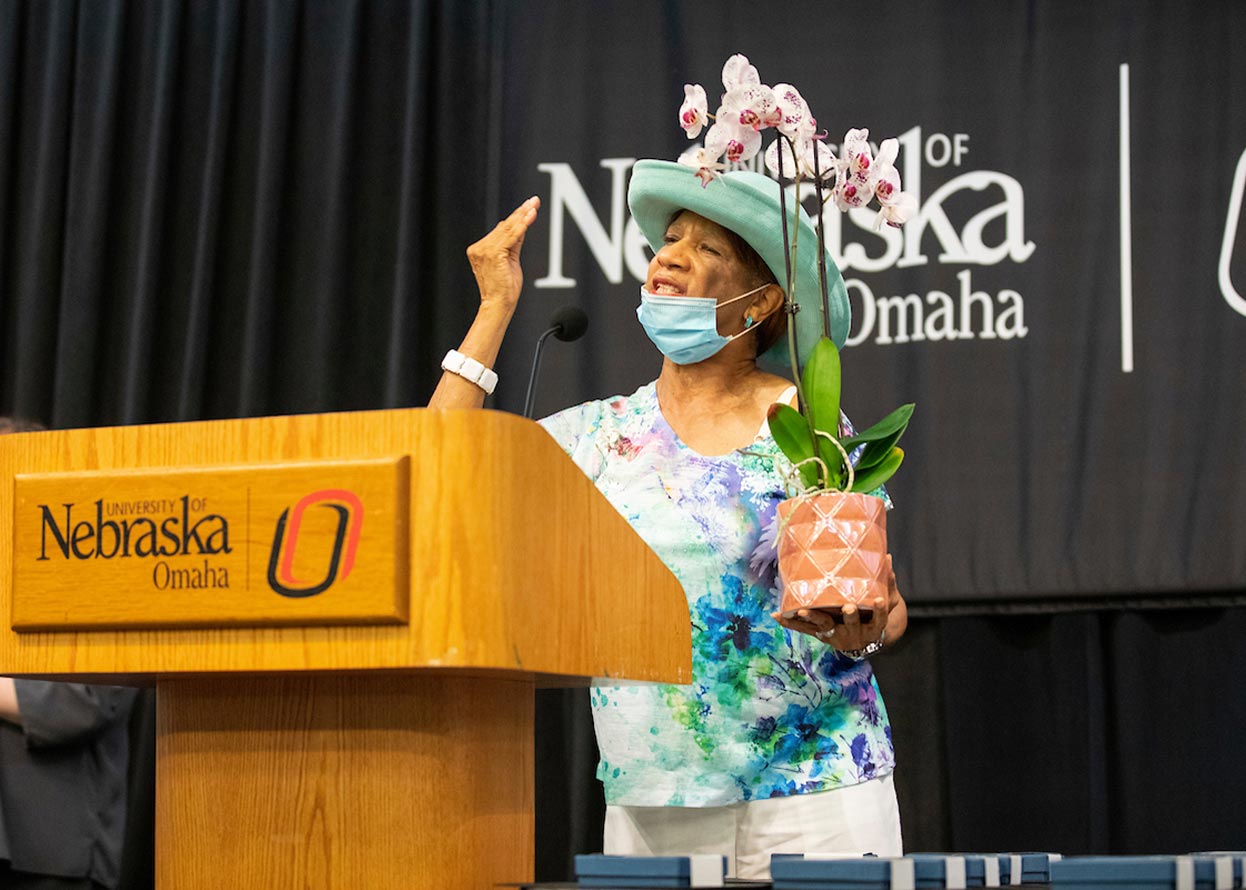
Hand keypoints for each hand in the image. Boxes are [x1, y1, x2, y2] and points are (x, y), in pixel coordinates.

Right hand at [466, 196, 539, 311]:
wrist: (499, 305)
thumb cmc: (504, 289)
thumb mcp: (510, 260)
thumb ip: (513, 243)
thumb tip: (519, 226)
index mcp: (480, 249)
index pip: (501, 229)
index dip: (516, 216)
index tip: (527, 206)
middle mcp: (480, 248)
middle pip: (504, 226)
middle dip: (521, 212)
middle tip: (534, 200)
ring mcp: (484, 250)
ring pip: (508, 229)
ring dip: (523, 216)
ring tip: (534, 206)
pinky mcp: (493, 254)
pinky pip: (511, 237)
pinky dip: (521, 226)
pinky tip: (529, 217)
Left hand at [772, 555, 898, 653]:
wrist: (862, 642)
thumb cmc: (872, 617)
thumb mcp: (883, 604)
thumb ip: (886, 584)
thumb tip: (888, 556)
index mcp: (872, 627)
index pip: (878, 619)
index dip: (879, 610)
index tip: (880, 600)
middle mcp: (854, 634)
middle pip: (851, 625)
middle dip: (849, 616)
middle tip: (848, 608)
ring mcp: (835, 636)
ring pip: (823, 627)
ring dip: (813, 619)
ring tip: (803, 610)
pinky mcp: (820, 635)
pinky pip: (804, 630)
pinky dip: (790, 623)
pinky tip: (776, 615)